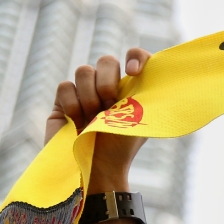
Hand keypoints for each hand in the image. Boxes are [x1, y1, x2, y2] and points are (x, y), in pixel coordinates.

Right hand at [45, 48, 151, 193]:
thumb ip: (145, 93)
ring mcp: (84, 91)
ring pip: (84, 70)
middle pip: (106, 60)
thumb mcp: (142, 119)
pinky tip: (77, 121)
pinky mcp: (63, 100)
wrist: (96, 167)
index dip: (135, 57)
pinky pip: (65, 86)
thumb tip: (160, 74)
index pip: (136, 56)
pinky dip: (72, 104)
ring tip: (93, 119)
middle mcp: (108, 84)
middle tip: (109, 106)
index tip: (133, 72)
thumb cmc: (122, 146)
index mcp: (131, 86)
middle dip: (107, 82)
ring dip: (90, 96)